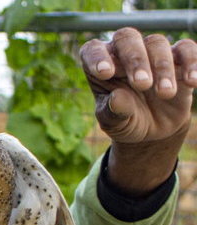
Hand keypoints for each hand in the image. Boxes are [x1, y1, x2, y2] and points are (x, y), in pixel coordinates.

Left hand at [80, 28, 196, 193]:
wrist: (152, 131)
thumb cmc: (126, 121)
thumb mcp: (115, 123)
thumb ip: (114, 112)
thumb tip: (117, 98)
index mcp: (100, 66)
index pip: (93, 50)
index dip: (97, 57)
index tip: (104, 73)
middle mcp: (123, 53)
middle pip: (128, 38)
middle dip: (136, 59)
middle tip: (143, 84)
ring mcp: (151, 53)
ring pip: (157, 43)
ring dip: (162, 67)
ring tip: (165, 94)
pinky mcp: (178, 59)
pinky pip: (187, 49)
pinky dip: (192, 62)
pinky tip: (192, 82)